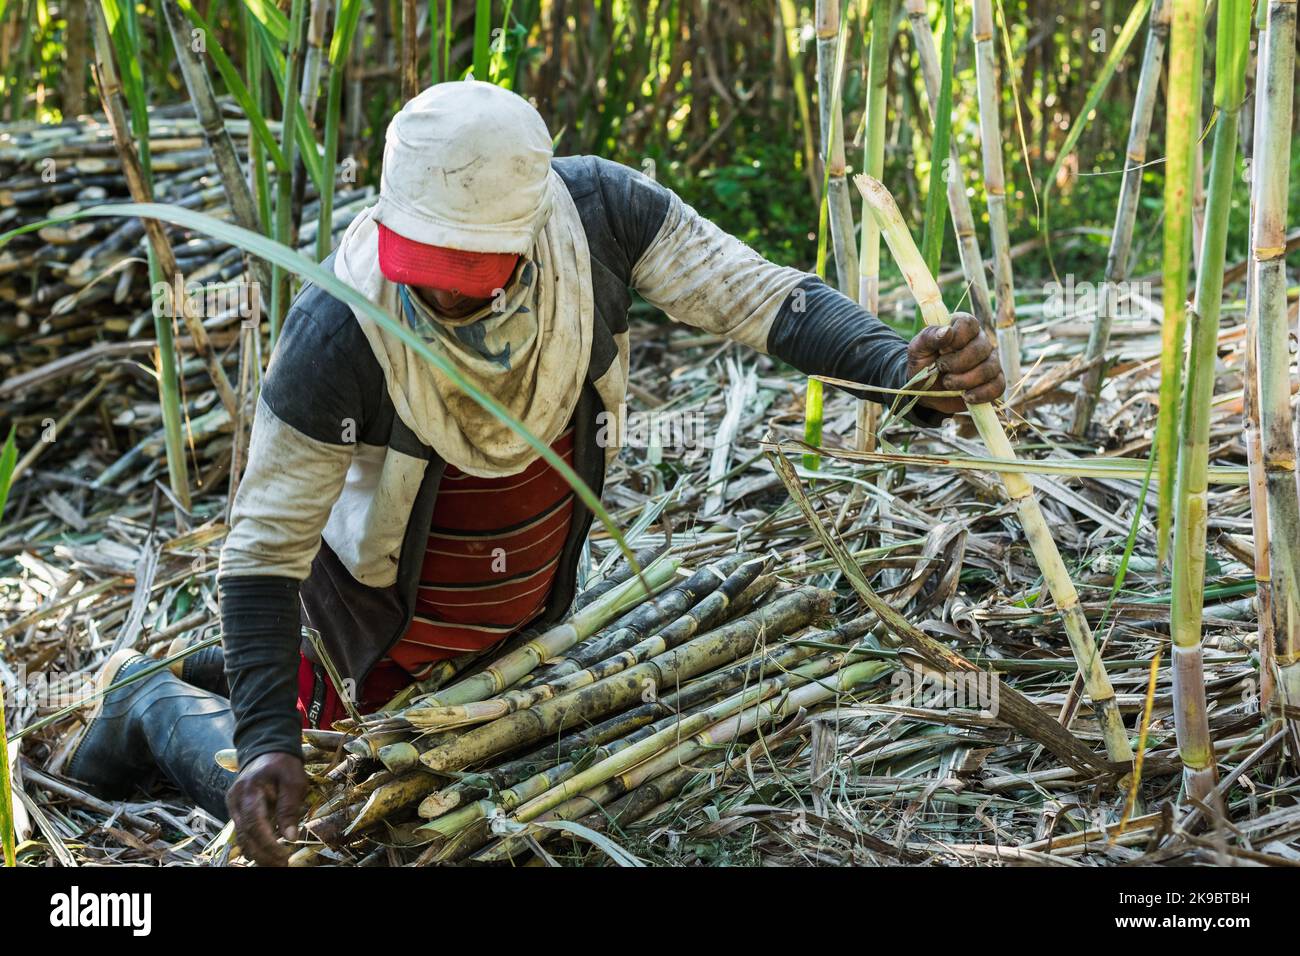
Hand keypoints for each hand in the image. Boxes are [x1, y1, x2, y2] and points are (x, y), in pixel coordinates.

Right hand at [227, 752, 307, 866]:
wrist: (267, 750)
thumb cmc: (283, 765)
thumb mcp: (294, 781)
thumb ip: (290, 808)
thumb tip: (291, 837)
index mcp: (249, 791)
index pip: (254, 824)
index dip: (267, 844)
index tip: (284, 855)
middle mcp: (235, 801)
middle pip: (245, 835)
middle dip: (263, 854)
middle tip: (281, 864)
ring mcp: (233, 807)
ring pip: (242, 837)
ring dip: (258, 853)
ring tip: (276, 863)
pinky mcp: (236, 811)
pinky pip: (242, 832)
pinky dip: (254, 844)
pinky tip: (266, 854)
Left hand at [906, 312, 1005, 414]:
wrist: (926, 390)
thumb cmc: (922, 364)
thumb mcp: (917, 349)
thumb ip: (929, 337)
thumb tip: (947, 331)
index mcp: (962, 328)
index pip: (969, 324)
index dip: (957, 337)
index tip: (942, 350)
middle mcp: (980, 341)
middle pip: (981, 348)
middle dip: (958, 363)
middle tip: (941, 368)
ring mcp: (989, 361)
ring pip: (989, 368)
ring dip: (966, 380)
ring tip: (948, 384)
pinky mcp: (993, 381)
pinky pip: (997, 386)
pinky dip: (981, 393)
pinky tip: (966, 397)